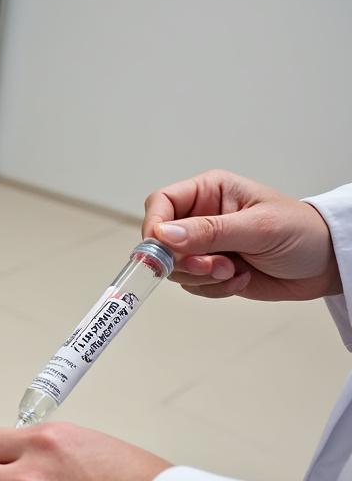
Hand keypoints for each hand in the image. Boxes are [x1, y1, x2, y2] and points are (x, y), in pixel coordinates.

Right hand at [142, 169, 339, 300]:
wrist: (326, 264)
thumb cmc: (302, 232)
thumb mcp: (257, 228)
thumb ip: (209, 231)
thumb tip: (164, 234)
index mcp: (209, 191)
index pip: (161, 203)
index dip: (155, 226)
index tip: (163, 251)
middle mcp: (201, 216)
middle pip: (161, 241)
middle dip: (184, 260)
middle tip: (213, 266)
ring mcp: (205, 246)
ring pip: (175, 268)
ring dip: (201, 277)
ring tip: (233, 272)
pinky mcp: (211, 270)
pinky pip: (193, 285)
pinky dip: (213, 289)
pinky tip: (241, 279)